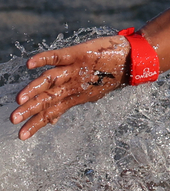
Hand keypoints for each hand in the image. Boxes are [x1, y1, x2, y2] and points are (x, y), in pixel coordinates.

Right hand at [10, 35, 131, 139]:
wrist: (134, 59)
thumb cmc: (110, 75)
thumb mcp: (89, 94)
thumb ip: (69, 103)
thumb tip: (52, 120)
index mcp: (74, 95)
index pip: (51, 111)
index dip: (37, 123)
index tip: (22, 136)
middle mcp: (73, 84)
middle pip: (48, 98)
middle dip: (30, 109)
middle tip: (13, 120)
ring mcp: (76, 69)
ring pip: (50, 80)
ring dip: (34, 89)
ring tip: (19, 100)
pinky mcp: (80, 54)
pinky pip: (60, 56)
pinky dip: (45, 59)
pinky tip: (30, 64)